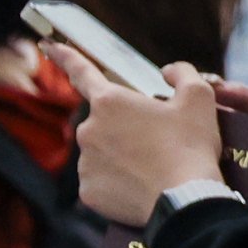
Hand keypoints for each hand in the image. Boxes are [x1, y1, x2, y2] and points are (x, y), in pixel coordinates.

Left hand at [74, 63, 228, 224]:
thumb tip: (169, 71)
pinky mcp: (88, 192)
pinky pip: (101, 180)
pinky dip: (118, 181)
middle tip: (157, 140)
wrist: (184, 200)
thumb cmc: (190, 146)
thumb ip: (183, 74)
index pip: (82, 72)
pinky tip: (141, 185)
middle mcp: (89, 129)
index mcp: (110, 101)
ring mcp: (85, 163)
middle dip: (125, 127)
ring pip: (102, 152)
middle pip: (104, 121)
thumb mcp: (199, 99)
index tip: (49, 46)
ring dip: (122, 155)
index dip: (66, 57)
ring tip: (153, 167)